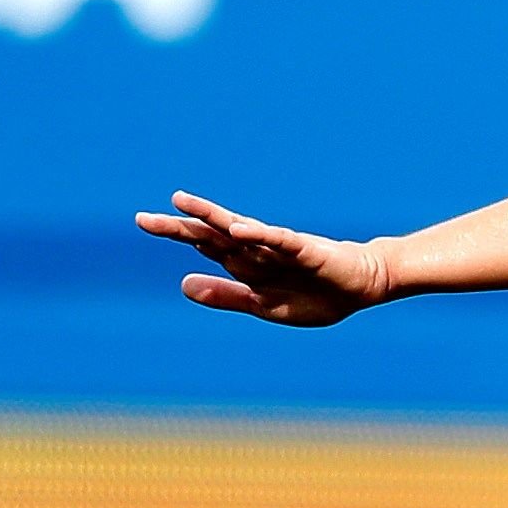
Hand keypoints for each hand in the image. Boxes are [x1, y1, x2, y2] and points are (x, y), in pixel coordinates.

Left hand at [141, 192, 395, 325]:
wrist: (364, 287)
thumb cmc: (316, 295)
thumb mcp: (264, 305)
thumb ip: (226, 295)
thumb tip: (181, 284)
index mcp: (247, 264)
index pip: (205, 245)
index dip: (178, 233)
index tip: (145, 221)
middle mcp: (258, 250)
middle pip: (212, 235)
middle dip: (180, 227)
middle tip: (143, 219)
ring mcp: (280, 248)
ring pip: (239, 230)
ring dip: (211, 217)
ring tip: (182, 202)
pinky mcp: (306, 250)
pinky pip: (278, 240)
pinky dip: (258, 234)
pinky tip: (236, 229)